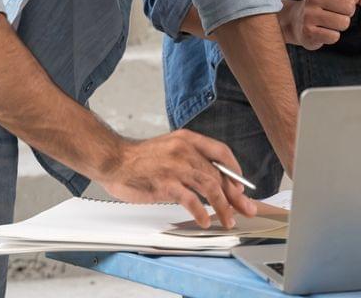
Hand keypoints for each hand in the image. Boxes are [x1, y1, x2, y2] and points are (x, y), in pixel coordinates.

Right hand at [95, 129, 256, 228]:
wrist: (114, 159)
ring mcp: (176, 167)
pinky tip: (205, 221)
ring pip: (210, 187)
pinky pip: (190, 200)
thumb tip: (213, 179)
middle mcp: (185, 150)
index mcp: (188, 139)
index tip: (241, 187)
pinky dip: (201, 212)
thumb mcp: (170, 148)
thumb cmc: (140, 158)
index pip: (221, 152)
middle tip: (246, 209)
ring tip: (228, 220)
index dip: (235, 170)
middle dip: (235, 196)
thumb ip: (190, 159)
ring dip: (223, 207)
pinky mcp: (166, 183)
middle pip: (219, 174)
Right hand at [277, 0, 360, 49]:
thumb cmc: (326, 3)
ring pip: (344, 23)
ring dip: (341, 25)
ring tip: (330, 22)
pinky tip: (323, 31)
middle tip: (336, 12)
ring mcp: (309, 14)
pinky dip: (332, 36)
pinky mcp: (308, 32)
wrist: (297, 21)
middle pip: (349, 6)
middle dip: (348, 12)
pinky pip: (334, 37)